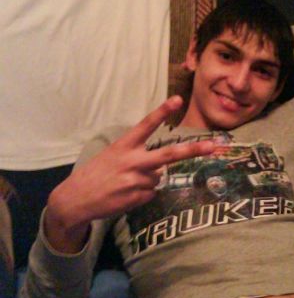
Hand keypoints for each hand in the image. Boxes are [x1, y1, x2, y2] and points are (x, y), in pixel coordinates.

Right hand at [45, 96, 214, 252]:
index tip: (177, 99)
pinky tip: (126, 194)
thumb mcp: (112, 156)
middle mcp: (132, 161)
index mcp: (124, 145)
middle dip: (193, 150)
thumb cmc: (96, 173)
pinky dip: (143, 193)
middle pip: (169, 154)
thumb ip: (136, 156)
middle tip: (213, 146)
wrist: (76, 199)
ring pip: (159, 177)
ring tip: (126, 183)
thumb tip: (161, 168)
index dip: (162, 111)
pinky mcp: (137, 197)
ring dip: (148, 180)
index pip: (146, 125)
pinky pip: (152, 192)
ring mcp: (136, 180)